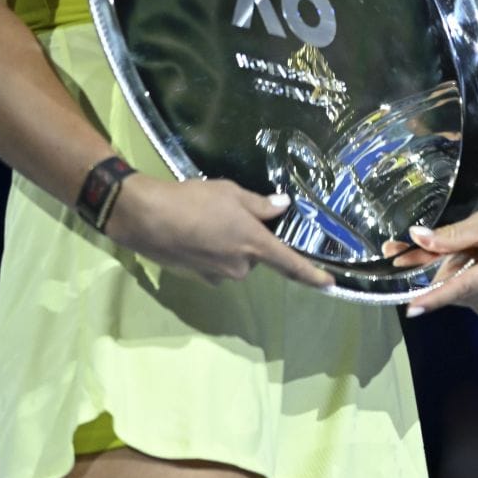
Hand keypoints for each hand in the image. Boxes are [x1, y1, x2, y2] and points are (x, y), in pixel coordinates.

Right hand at [104, 174, 332, 289]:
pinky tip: (192, 232)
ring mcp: (217, 276)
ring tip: (205, 219)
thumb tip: (283, 207)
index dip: (313, 276)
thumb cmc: (193, 200)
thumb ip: (260, 204)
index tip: (331, 284)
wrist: (146, 218)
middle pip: (256, 255)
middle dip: (249, 238)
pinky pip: (214, 264)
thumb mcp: (231, 193)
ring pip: (234, 259)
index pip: (291, 265)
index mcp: (254, 246)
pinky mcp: (197, 278)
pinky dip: (209, 250)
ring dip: (227, 243)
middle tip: (229, 213)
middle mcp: (240, 267)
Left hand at [391, 202, 477, 319]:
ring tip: (455, 255)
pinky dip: (459, 284)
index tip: (412, 309)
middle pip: (454, 289)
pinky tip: (469, 268)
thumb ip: (452, 234)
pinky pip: (466, 299)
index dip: (435, 297)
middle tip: (404, 254)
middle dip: (428, 274)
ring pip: (457, 296)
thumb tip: (417, 237)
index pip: (463, 286)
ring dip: (445, 278)